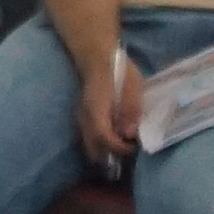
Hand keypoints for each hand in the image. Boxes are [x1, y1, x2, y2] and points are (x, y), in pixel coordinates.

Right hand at [77, 46, 144, 163]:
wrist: (97, 57)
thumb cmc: (118, 70)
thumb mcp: (132, 87)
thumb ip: (131, 110)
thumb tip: (130, 134)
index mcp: (96, 110)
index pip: (104, 138)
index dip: (119, 148)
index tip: (133, 147)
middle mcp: (84, 117)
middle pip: (93, 147)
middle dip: (109, 156)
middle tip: (127, 152)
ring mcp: (80, 118)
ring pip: (88, 144)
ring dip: (103, 152)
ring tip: (121, 149)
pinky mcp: (82, 117)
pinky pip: (88, 137)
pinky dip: (98, 144)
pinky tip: (112, 140)